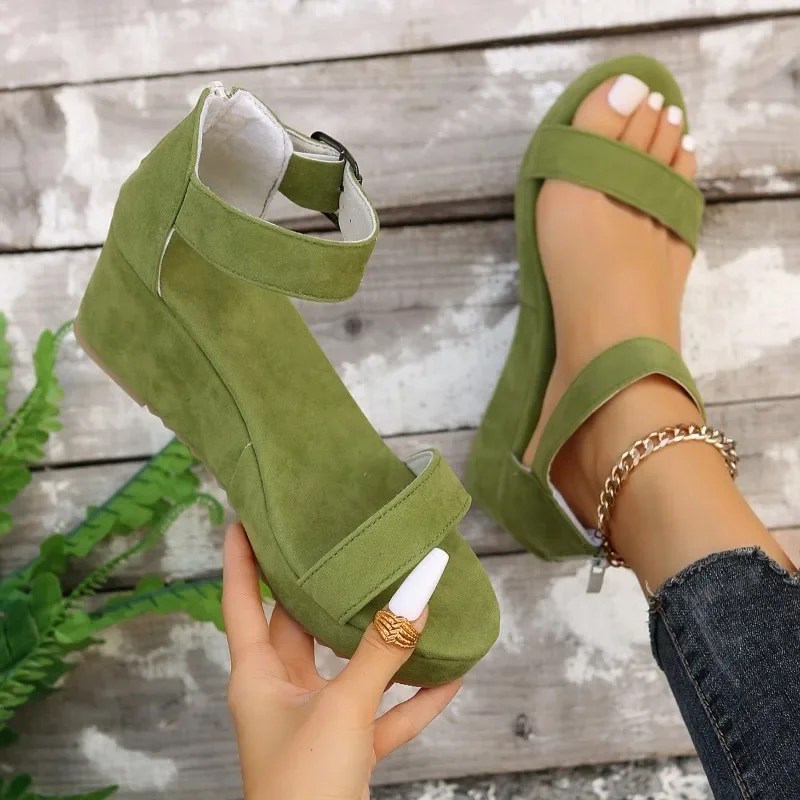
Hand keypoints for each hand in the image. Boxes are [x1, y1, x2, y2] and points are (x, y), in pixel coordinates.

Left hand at [222, 523, 460, 799]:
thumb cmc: (303, 788)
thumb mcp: (341, 710)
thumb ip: (382, 652)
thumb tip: (418, 596)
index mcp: (257, 675)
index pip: (240, 600)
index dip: (241, 559)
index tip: (246, 518)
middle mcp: (281, 692)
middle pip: (302, 625)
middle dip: (325, 589)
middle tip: (347, 544)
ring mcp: (315, 723)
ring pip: (350, 668)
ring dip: (382, 643)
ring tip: (410, 600)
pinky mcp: (346, 752)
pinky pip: (382, 713)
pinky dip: (411, 698)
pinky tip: (448, 677)